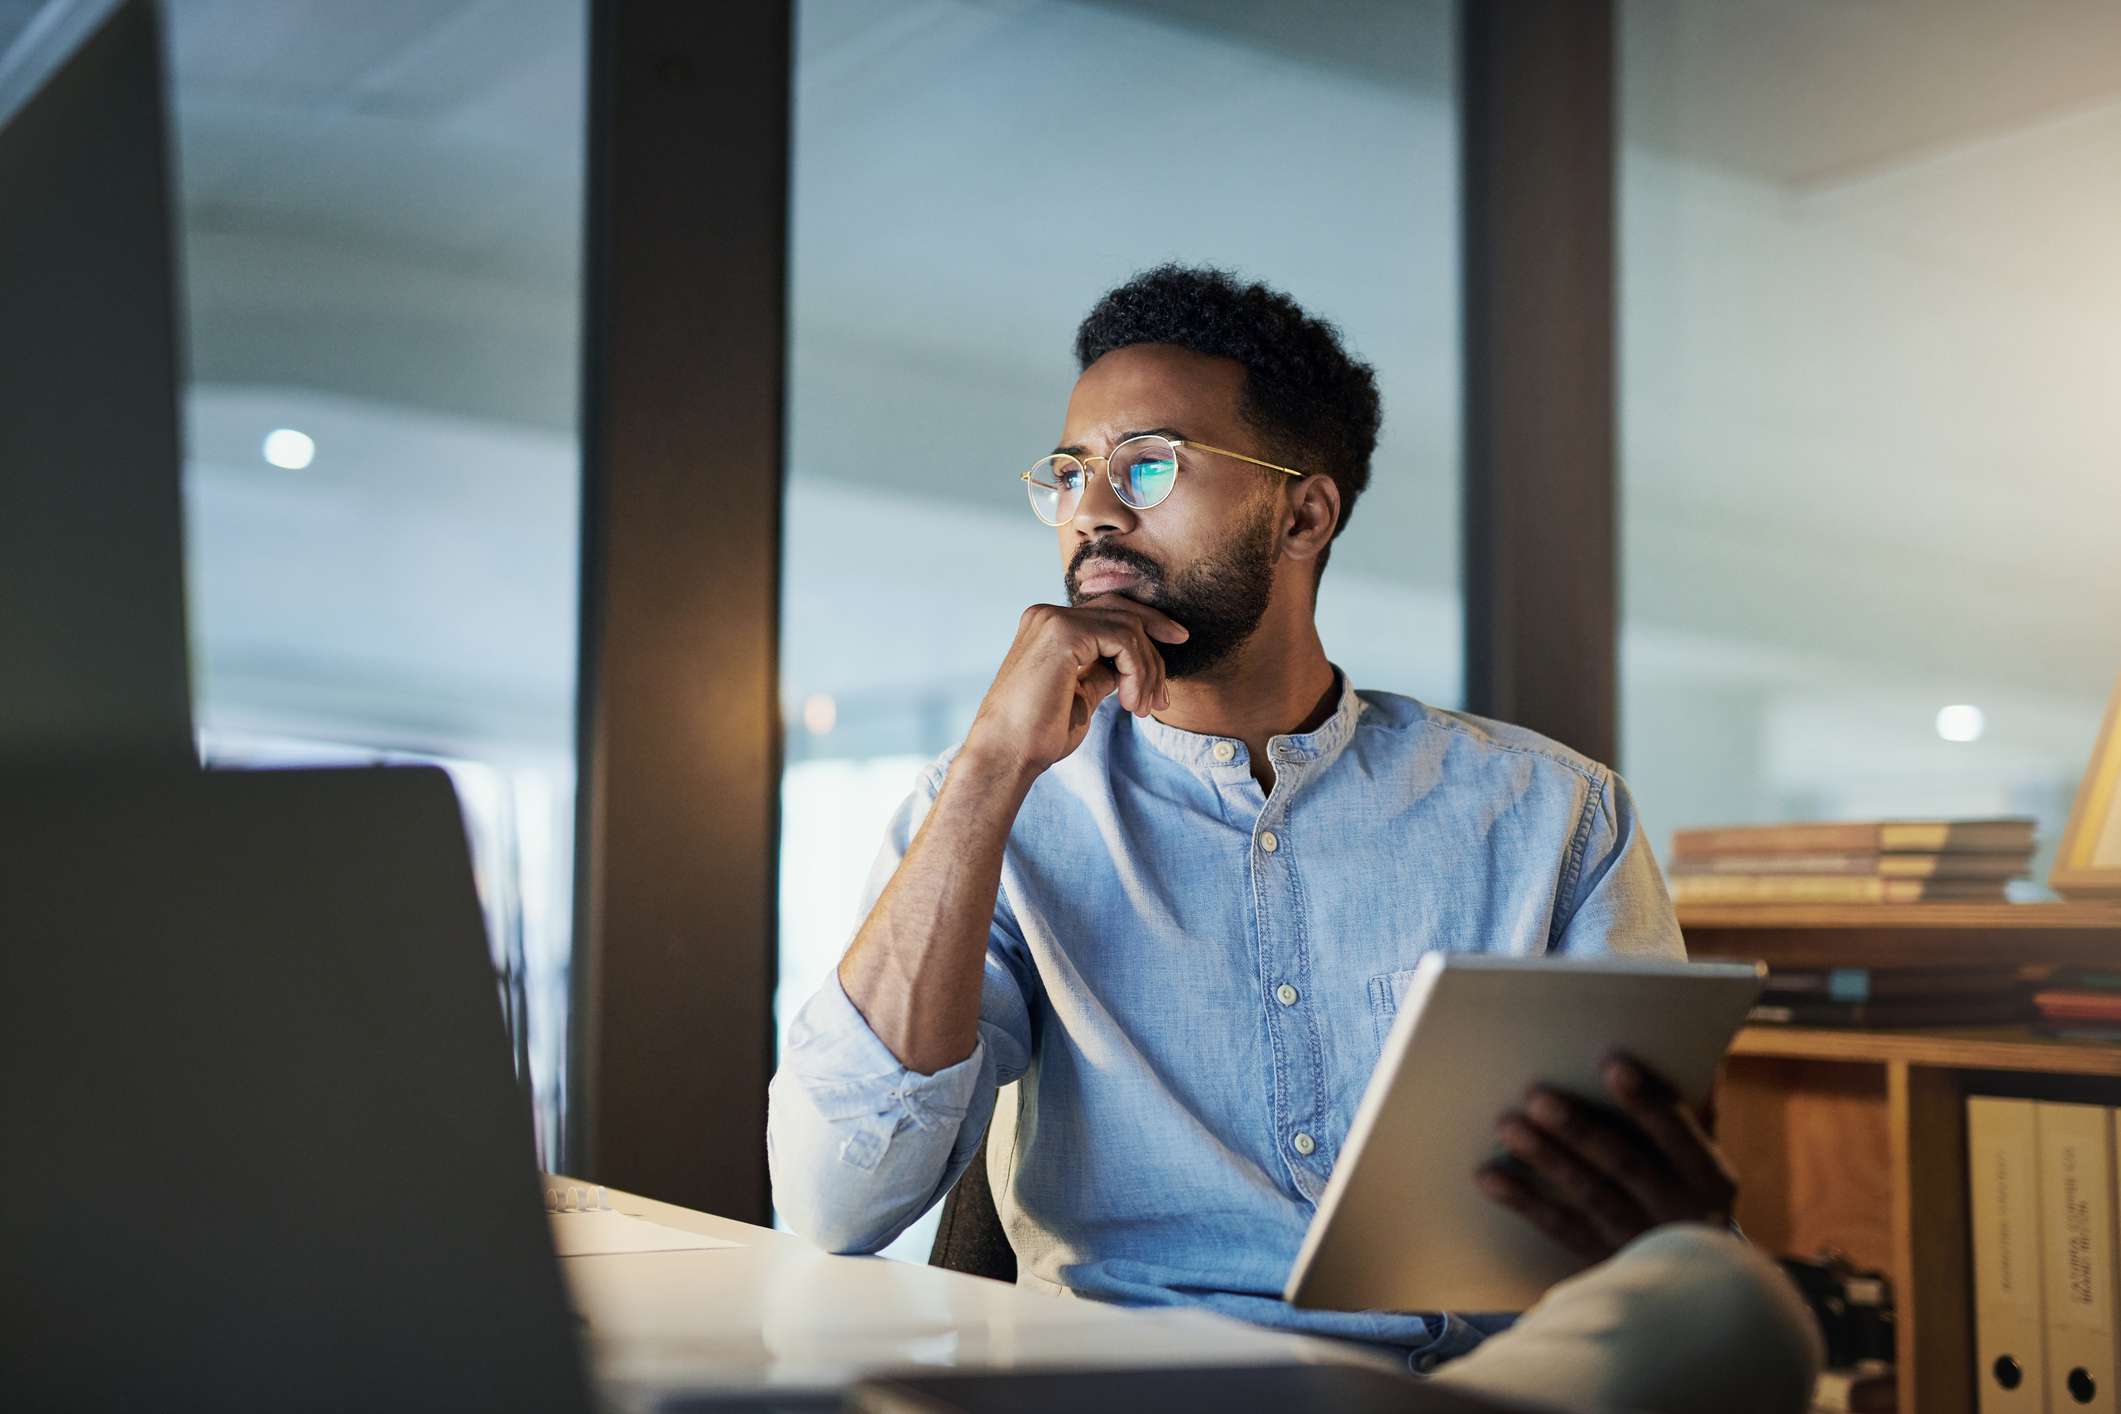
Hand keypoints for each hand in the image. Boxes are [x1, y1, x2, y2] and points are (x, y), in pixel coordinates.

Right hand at [962, 596, 1189, 778]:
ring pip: (1129, 627)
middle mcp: (1048, 615)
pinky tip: (1130, 704)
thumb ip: (1101, 673)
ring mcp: (1054, 620)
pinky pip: (1124, 640)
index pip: (1108, 611)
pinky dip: (1138, 672)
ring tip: (1143, 710)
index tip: (1176, 647)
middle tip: (1164, 696)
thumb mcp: (1080, 696)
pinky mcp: (1064, 632)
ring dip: (1147, 672)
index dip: (1147, 626)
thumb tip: (1127, 667)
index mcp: (1048, 627)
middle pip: (1122, 611)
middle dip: (1155, 647)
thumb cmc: (1037, 734)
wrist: (1007, 754)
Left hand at [1474, 1052, 1737, 1262]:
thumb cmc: (1689, 1194)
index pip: (1679, 1133)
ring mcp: (1639, 1238)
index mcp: (1709, 1176)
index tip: (1611, 1063)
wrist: (1695, 1281)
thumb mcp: (1701, 1161)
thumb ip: (1683, 1115)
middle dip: (1580, 1128)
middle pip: (1626, 1163)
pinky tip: (1488, 1176)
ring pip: (1589, 1194)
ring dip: (1546, 1158)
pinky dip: (1522, 1200)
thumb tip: (1671, 1057)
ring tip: (1508, 1125)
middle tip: (1536, 1094)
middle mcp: (1678, 1209)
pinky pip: (1559, 1228)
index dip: (1646, 1100)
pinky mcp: (1603, 1259)